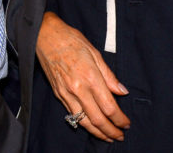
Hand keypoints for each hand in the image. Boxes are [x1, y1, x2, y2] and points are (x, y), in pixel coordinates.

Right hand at [36, 12, 129, 141]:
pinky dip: (84, 124)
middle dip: (111, 131)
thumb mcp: (95, 53)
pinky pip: (72, 115)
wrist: (45, 36)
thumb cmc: (71, 40)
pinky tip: (91, 126)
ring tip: (108, 136)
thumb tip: (122, 91)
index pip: (109, 107)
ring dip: (98, 132)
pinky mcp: (58, 94)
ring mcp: (66, 94)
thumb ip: (109, 75)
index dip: (120, 119)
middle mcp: (78, 89)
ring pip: (84, 122)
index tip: (126, 124)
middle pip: (98, 119)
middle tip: (120, 135)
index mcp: (91, 77)